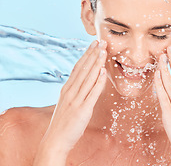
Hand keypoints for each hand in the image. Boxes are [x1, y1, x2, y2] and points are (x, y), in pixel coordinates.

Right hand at [34, 40, 106, 164]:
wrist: (55, 140)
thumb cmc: (63, 121)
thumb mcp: (67, 101)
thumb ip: (76, 90)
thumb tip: (87, 80)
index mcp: (67, 88)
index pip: (78, 67)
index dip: (86, 54)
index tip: (93, 44)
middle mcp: (70, 91)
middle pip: (83, 69)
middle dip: (93, 54)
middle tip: (101, 41)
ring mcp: (76, 100)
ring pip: (88, 77)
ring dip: (96, 63)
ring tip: (103, 51)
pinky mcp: (83, 110)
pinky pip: (92, 93)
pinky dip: (98, 81)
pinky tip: (103, 71)